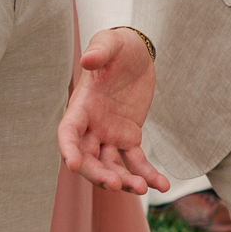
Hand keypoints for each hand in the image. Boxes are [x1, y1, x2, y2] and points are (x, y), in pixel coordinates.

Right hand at [58, 31, 165, 195]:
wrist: (138, 54)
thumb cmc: (118, 46)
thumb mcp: (110, 43)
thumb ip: (99, 51)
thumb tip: (87, 60)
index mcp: (81, 105)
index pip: (68, 132)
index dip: (68, 149)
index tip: (73, 165)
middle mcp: (91, 125)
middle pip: (88, 157)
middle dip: (98, 174)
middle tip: (115, 184)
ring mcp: (109, 134)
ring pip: (111, 165)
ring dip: (123, 180)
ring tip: (141, 188)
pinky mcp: (129, 137)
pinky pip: (136, 161)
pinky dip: (147, 175)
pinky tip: (162, 186)